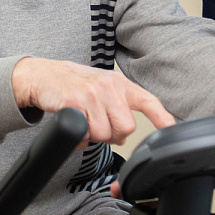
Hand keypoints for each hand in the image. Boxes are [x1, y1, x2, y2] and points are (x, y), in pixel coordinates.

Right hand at [12, 57, 174, 144]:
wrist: (42, 75)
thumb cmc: (73, 85)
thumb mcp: (101, 90)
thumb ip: (117, 109)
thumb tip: (124, 136)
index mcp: (119, 84)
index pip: (147, 101)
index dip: (163, 117)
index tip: (172, 129)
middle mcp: (108, 86)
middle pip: (126, 127)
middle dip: (112, 135)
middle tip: (97, 127)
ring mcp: (92, 94)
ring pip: (104, 134)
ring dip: (92, 137)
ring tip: (83, 124)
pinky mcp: (74, 103)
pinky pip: (85, 134)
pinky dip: (79, 138)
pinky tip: (73, 126)